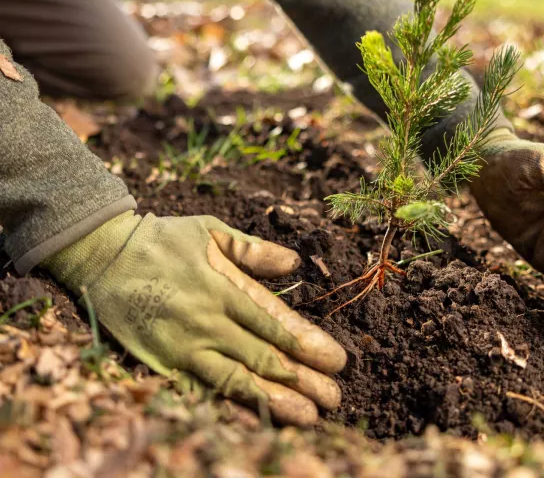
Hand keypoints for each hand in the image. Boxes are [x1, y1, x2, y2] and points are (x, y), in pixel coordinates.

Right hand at [43, 212, 345, 425]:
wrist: (103, 254)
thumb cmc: (162, 240)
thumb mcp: (211, 229)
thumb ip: (253, 249)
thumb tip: (294, 263)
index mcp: (224, 288)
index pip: (274, 324)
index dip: (307, 344)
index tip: (337, 360)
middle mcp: (208, 322)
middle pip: (263, 358)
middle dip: (303, 380)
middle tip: (334, 398)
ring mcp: (184, 346)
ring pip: (236, 380)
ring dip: (274, 400)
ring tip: (307, 416)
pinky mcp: (162, 362)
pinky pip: (200, 389)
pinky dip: (228, 405)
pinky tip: (253, 418)